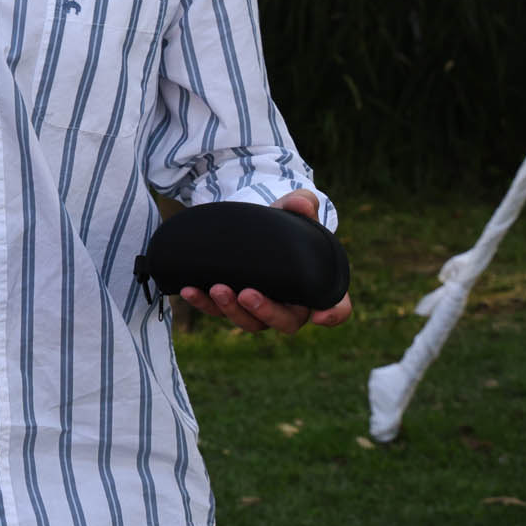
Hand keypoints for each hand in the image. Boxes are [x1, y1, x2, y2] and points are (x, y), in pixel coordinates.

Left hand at [176, 189, 353, 335]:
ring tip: (217, 288)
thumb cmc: (284, 222)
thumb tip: (300, 205)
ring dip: (231, 309)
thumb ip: (302, 204)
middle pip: (286, 322)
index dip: (332, 314)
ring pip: (250, 322)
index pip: (337, 308)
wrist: (254, 224)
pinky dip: (203, 303)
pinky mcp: (231, 304)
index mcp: (317, 286)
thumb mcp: (294, 207)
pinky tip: (188, 289)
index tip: (319, 315)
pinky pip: (217, 311)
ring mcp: (260, 308)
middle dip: (265, 311)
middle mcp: (291, 304)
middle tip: (247, 293)